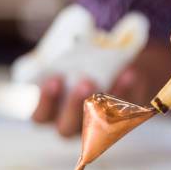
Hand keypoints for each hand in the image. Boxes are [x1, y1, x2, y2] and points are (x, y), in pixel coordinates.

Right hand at [31, 41, 170, 136]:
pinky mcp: (122, 120)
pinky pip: (125, 112)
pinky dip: (127, 91)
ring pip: (97, 124)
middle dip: (75, 106)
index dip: (46, 101)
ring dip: (104, 103)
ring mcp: (97, 126)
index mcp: (52, 114)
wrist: (118, 72)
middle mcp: (72, 125)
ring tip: (111, 81)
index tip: (54, 80)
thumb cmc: (83, 67)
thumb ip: (67, 61)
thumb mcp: (70, 64)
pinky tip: (129, 74)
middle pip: (67, 127)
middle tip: (85, 82)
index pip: (41, 116)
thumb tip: (77, 41)